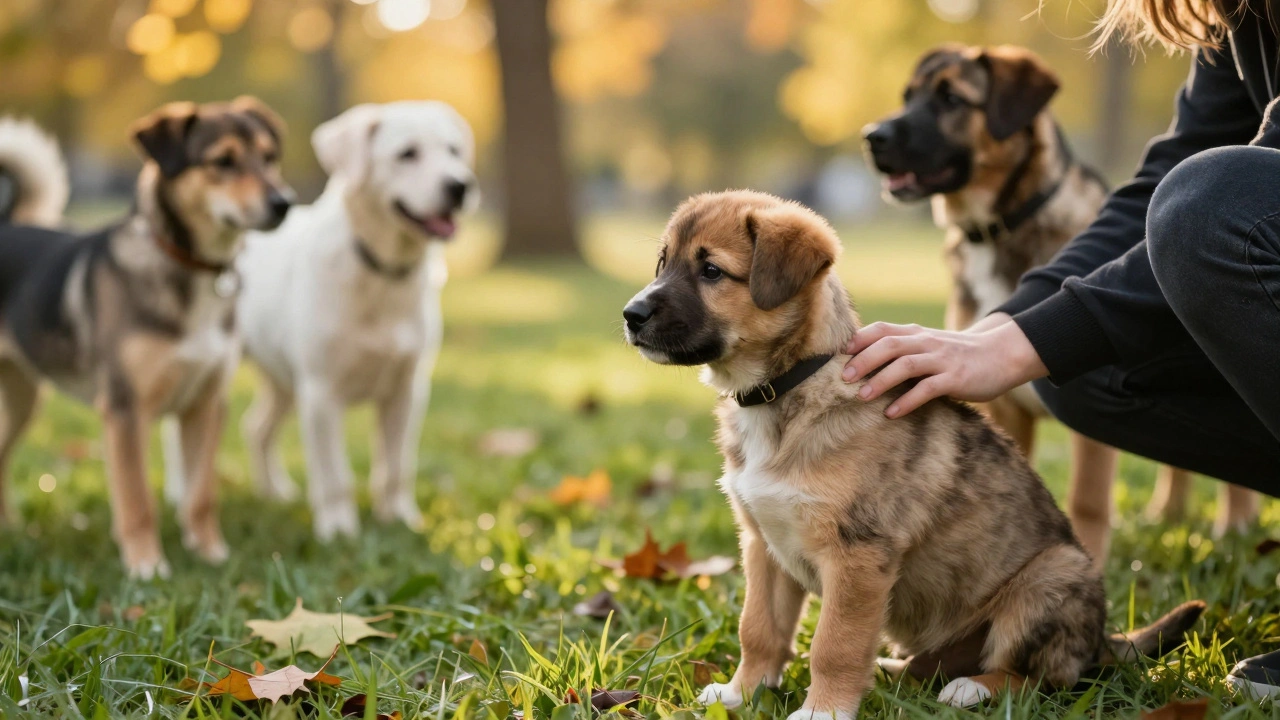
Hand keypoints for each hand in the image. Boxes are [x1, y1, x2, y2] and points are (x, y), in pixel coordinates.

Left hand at [841, 318, 1047, 417]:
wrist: (1000, 355)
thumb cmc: (955, 355)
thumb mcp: (927, 346)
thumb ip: (901, 350)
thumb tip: (862, 362)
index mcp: (916, 333)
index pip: (882, 329)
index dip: (859, 340)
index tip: (837, 354)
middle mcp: (926, 342)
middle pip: (889, 345)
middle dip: (863, 361)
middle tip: (843, 379)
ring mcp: (941, 359)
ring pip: (905, 365)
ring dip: (880, 381)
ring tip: (861, 397)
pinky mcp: (955, 378)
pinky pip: (927, 388)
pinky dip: (907, 401)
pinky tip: (891, 413)